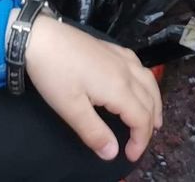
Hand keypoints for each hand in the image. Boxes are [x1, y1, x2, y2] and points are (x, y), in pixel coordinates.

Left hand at [23, 17, 161, 162]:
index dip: (140, 140)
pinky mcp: (111, 48)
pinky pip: (139, 66)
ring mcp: (120, 56)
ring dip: (154, 103)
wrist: (40, 37)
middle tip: (140, 143)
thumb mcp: (70, 108)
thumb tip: (113, 153)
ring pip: (149, 81)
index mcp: (119, 88)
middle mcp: (126, 71)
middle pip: (149, 101)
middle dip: (149, 125)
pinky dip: (146, 82)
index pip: (141, 118)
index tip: (131, 156)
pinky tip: (139, 84)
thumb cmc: (54, 74)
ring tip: (153, 119)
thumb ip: (94, 132)